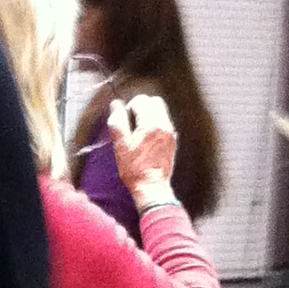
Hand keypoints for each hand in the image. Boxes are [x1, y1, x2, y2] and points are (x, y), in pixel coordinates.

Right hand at [108, 94, 177, 209]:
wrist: (152, 187)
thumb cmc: (134, 168)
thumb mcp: (120, 145)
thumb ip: (117, 122)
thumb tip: (116, 104)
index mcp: (151, 124)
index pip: (141, 100)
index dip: (129, 107)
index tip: (124, 122)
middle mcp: (164, 124)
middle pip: (154, 101)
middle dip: (141, 107)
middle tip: (131, 124)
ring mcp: (170, 132)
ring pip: (161, 111)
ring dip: (148, 115)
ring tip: (138, 132)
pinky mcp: (173, 140)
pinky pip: (164, 122)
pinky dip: (155, 124)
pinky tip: (146, 140)